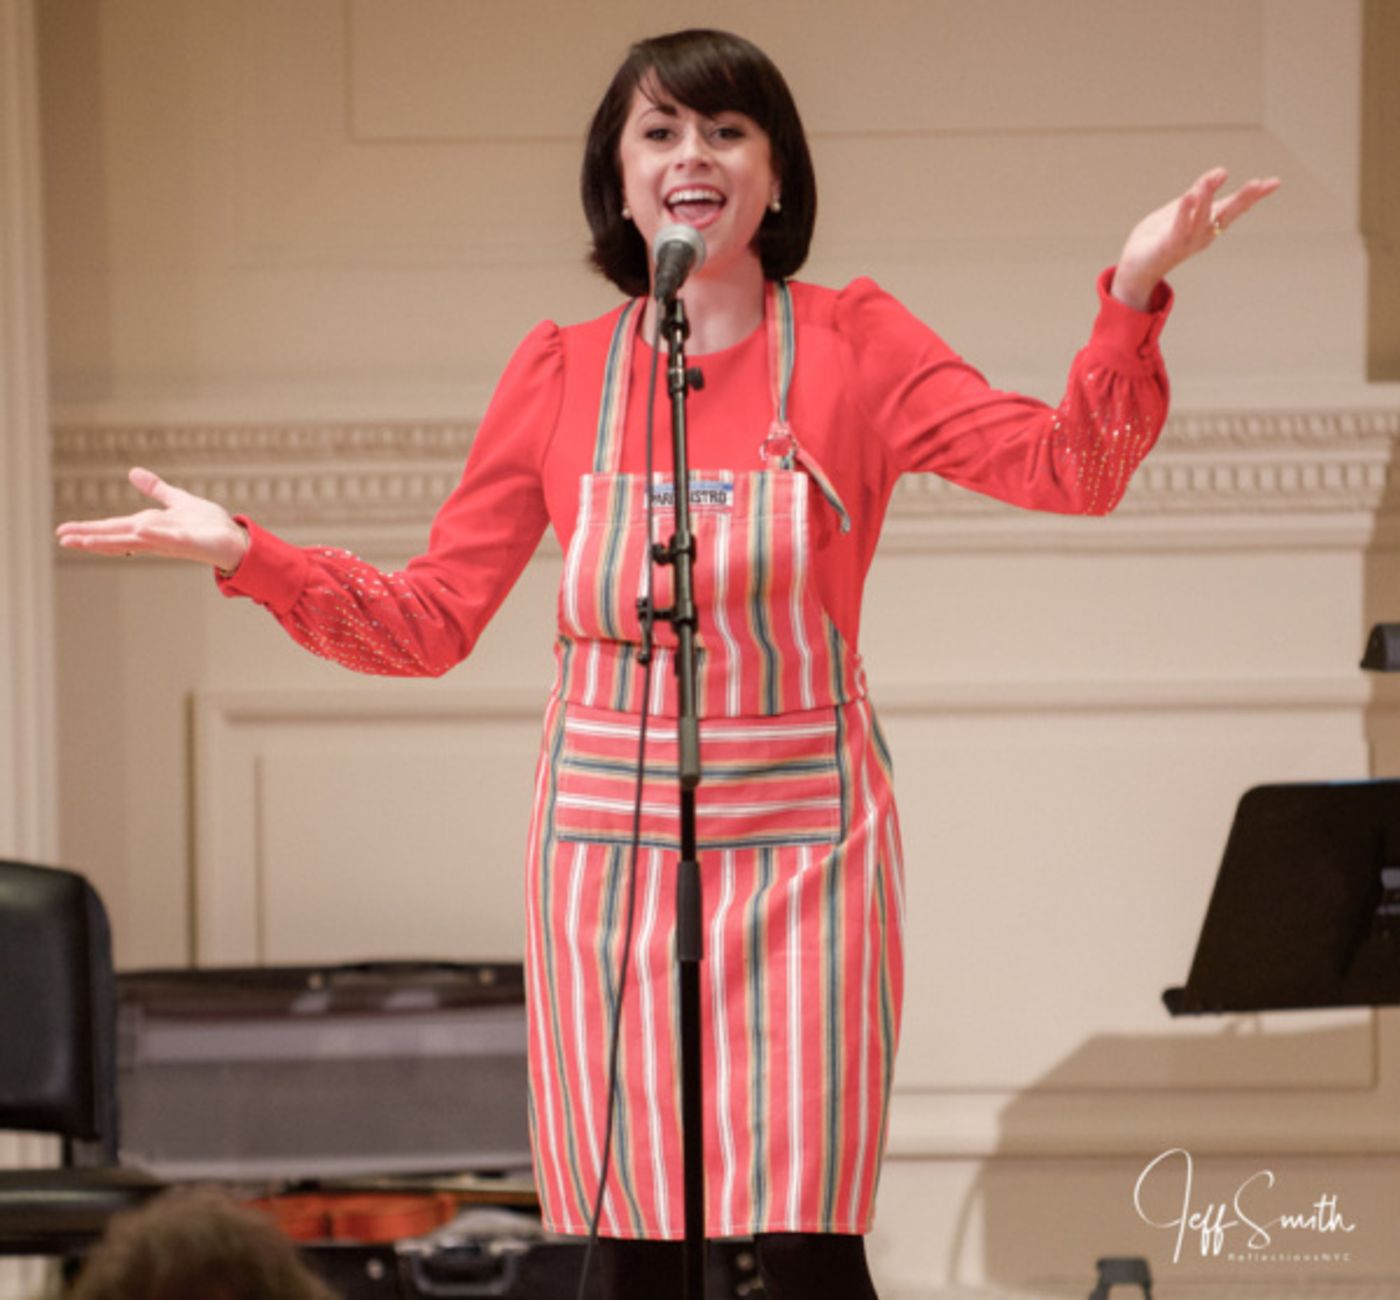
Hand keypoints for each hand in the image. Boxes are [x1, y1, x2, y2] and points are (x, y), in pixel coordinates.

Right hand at [54, 466, 250, 573]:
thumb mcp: (178, 500)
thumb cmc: (208, 525)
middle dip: (90, 538)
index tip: (63, 532)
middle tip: (62, 540)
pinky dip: (154, 535)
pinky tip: (138, 530)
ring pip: (135, 540)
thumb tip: (133, 472)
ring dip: (111, 540)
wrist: (235, 539)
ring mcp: (169, 540)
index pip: (113, 527)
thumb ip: (156, 489)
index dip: (89, 529)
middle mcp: (154, 535)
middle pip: (116, 536)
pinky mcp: (188, 542)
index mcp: (149, 525)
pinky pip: (169, 538)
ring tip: (85, 541)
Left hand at [1111, 167, 1281, 309]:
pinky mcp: (1168, 246)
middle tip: (1258, 183)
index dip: (1254, 195)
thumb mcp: (1181, 210)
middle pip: (1226, 214)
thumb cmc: (1158, 238)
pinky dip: (1185, 212)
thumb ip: (1199, 194)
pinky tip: (1190, 195)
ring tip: (1215, 176)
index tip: (1275, 182)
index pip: (1234, 207)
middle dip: (1243, 199)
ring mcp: (1186, 242)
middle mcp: (1202, 235)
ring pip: (1201, 217)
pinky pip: (1178, 227)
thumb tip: (1220, 174)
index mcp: (1208, 225)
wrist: (1135, 268)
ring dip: (1209, 197)